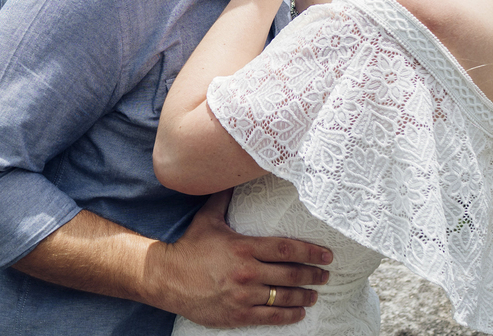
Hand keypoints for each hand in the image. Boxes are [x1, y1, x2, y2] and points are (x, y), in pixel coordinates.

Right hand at [143, 191, 331, 327]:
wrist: (166, 278)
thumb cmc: (188, 248)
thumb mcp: (207, 219)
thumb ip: (224, 199)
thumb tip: (232, 176)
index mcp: (244, 247)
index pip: (287, 249)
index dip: (311, 252)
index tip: (326, 255)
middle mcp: (247, 272)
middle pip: (291, 274)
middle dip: (313, 275)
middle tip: (326, 275)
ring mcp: (243, 295)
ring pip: (284, 296)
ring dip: (304, 296)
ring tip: (314, 295)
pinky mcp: (238, 314)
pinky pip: (270, 316)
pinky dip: (288, 315)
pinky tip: (299, 312)